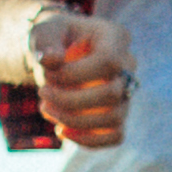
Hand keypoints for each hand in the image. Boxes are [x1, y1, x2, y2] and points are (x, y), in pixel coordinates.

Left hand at [25, 3, 134, 145]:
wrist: (57, 51)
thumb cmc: (52, 38)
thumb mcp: (43, 31)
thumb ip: (45, 42)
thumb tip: (51, 59)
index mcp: (115, 37)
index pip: (108, 62)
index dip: (74, 74)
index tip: (47, 72)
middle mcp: (128, 65)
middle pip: (112, 94)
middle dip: (70, 100)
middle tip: (43, 93)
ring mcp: (126, 90)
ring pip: (114, 118)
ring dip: (75, 121)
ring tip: (47, 108)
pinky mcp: (118, 113)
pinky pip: (115, 136)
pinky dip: (87, 140)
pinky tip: (61, 130)